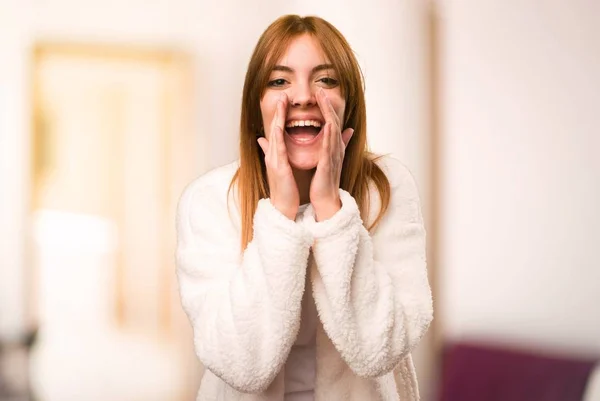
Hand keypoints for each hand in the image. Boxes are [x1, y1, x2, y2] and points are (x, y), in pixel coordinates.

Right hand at [257, 93, 299, 219]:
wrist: (282, 207)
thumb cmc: (284, 189)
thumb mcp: (278, 168)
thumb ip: (270, 153)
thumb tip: (262, 140)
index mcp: (274, 154)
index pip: (276, 131)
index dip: (279, 115)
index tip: (283, 101)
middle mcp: (272, 154)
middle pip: (274, 128)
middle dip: (278, 111)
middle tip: (282, 94)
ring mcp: (273, 159)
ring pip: (275, 133)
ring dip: (278, 117)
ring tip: (282, 102)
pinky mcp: (278, 166)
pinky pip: (279, 146)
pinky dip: (281, 133)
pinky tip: (283, 123)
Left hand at [310, 88, 353, 220]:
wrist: (325, 200)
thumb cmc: (325, 181)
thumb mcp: (331, 159)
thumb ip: (337, 144)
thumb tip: (348, 130)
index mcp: (333, 147)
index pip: (331, 123)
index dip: (327, 108)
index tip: (321, 93)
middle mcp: (335, 149)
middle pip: (333, 122)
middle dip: (328, 106)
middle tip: (321, 90)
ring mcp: (333, 156)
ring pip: (333, 132)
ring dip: (328, 115)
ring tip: (324, 100)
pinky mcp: (328, 165)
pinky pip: (329, 148)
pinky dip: (330, 136)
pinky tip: (328, 125)